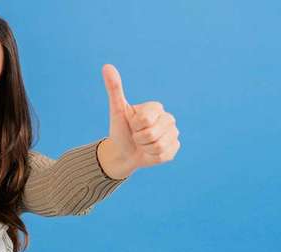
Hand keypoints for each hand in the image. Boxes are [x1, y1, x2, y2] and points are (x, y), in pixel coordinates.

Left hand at [99, 64, 180, 178]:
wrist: (123, 152)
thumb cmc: (120, 130)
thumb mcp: (116, 110)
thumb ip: (114, 88)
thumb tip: (106, 66)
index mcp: (156, 107)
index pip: (145, 119)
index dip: (134, 125)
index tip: (132, 124)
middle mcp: (168, 118)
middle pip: (152, 133)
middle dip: (138, 138)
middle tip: (136, 136)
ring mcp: (173, 134)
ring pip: (158, 145)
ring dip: (144, 148)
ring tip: (142, 144)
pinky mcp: (174, 149)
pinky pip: (163, 154)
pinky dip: (151, 156)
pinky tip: (149, 152)